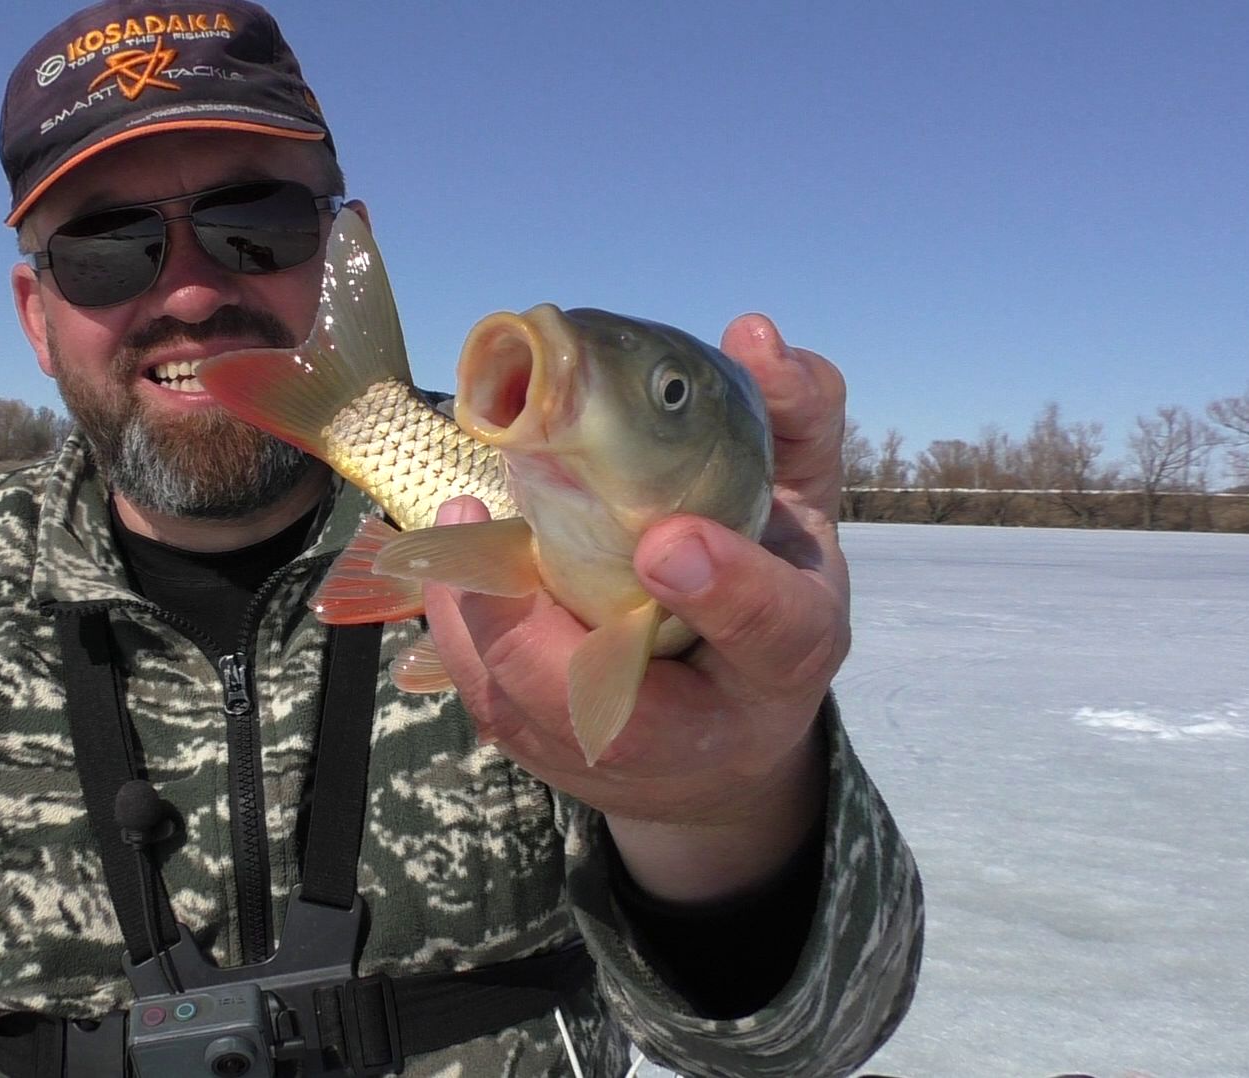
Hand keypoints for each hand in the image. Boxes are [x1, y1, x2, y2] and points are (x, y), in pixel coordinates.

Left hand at [419, 313, 848, 900]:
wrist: (722, 741)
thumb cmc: (765, 600)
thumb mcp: (801, 512)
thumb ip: (793, 421)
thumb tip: (752, 333)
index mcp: (788, 657)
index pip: (775, 632)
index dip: (727, 590)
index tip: (668, 540)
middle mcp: (704, 728)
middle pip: (621, 708)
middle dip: (537, 632)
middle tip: (490, 517)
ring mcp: (616, 755)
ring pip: (528, 710)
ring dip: (476, 621)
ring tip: (456, 519)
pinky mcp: (549, 751)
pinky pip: (489, 701)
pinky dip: (460, 630)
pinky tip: (448, 560)